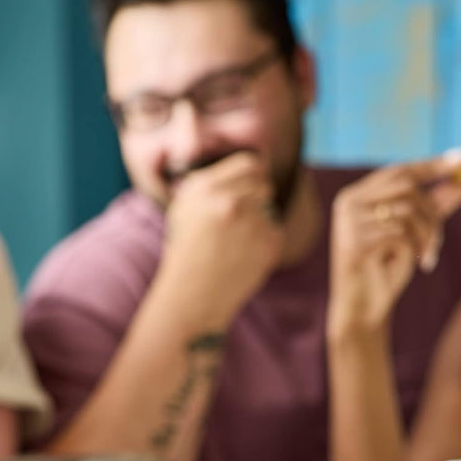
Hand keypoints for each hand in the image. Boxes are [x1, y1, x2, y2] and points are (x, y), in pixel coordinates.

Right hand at [162, 151, 283, 329]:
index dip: (254, 176)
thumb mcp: (185, 208)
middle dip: (257, 199)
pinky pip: (276, 232)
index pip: (250, 164)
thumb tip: (256, 166)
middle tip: (239, 224)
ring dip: (258, 223)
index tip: (251, 188)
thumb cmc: (187, 252)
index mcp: (206, 187)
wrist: (192, 296)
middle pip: (264, 184)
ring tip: (235, 245)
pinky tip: (243, 258)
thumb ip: (213, 183)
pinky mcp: (268, 244)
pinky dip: (264, 244)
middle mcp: (229, 200)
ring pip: (270, 210)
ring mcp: (251, 223)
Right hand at [328, 156, 460, 334]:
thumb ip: (435, 206)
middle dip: (432, 212)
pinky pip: (399, 233)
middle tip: (439, 239)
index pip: (400, 171)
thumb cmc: (385, 270)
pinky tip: (417, 264)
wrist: (363, 308)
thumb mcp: (414, 234)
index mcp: (358, 195)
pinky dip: (416, 248)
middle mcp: (349, 202)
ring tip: (428, 256)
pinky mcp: (355, 241)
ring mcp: (349, 220)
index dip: (433, 165)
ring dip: (427, 234)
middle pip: (406, 187)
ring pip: (406, 210)